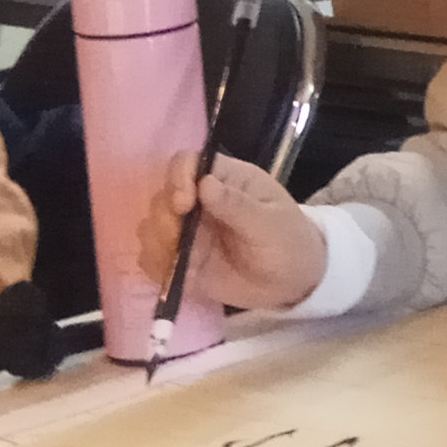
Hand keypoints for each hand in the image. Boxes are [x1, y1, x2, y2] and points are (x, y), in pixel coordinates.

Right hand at [138, 153, 328, 314]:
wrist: (295, 282)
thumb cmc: (290, 242)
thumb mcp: (270, 223)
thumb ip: (238, 206)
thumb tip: (205, 183)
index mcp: (226, 180)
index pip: (186, 164)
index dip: (177, 179)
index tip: (183, 204)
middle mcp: (200, 201)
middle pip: (161, 196)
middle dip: (164, 218)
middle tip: (179, 239)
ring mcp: (188, 231)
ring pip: (151, 227)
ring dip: (158, 242)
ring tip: (181, 260)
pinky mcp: (182, 260)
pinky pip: (153, 259)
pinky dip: (157, 266)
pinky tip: (175, 274)